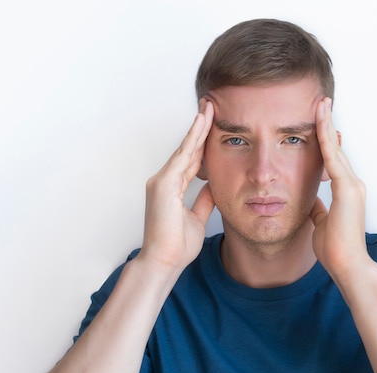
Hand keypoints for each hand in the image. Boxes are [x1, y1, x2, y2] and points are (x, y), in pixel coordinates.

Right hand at [139, 99, 214, 270]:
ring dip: (198, 127)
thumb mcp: (197, 218)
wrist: (163, 262)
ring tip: (210, 107)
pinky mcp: (163, 184)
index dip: (203, 143)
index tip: (214, 126)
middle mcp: (165, 181)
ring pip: (185, 148)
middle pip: (188, 149)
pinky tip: (202, 124)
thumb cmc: (176, 245)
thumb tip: (214, 186)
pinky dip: (193, 139)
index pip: (192, 160)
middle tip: (211, 106)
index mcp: (173, 188)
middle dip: (201, 128)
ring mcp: (162, 181)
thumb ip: (203, 200)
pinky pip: (182, 156)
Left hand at [310, 98, 369, 280]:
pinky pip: (333, 157)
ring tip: (320, 104)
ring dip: (327, 125)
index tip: (318, 122)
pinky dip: (326, 138)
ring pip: (335, 148)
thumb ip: (318, 209)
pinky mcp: (348, 189)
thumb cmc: (336, 248)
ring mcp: (352, 185)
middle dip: (327, 125)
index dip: (326, 140)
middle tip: (321, 102)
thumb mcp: (322, 223)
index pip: (333, 159)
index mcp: (346, 191)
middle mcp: (352, 184)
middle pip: (336, 148)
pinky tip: (320, 122)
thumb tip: (310, 201)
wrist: (347, 265)